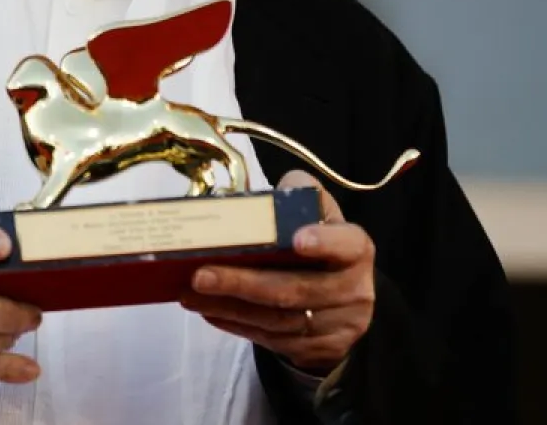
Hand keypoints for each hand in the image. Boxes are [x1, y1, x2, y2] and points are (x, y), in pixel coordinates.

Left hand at [180, 170, 374, 372]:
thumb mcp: (315, 211)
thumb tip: (250, 200)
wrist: (343, 294)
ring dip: (230, 308)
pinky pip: (274, 339)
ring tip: (191, 294)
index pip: (347, 245)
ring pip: (280, 320)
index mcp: (355, 248)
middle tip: (201, 275)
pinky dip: (237, 325)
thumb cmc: (319, 239)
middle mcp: (354, 289)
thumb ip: (294, 196)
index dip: (324, 243)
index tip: (295, 239)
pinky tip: (209, 310)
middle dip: (244, 283)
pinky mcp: (320, 349)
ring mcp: (339, 325)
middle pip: (297, 290)